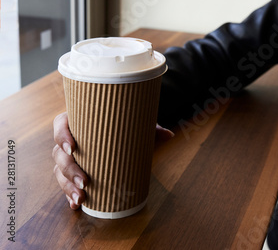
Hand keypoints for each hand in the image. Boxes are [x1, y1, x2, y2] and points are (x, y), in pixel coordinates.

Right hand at [52, 112, 173, 209]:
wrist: (121, 132)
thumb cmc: (123, 124)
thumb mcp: (136, 124)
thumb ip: (150, 128)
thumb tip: (169, 135)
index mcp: (78, 121)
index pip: (60, 124)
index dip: (62, 135)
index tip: (73, 147)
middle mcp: (69, 139)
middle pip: (59, 154)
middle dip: (69, 170)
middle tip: (86, 182)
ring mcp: (68, 157)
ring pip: (60, 172)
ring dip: (68, 186)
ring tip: (82, 198)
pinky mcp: (72, 172)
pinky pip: (65, 183)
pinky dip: (69, 195)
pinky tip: (76, 205)